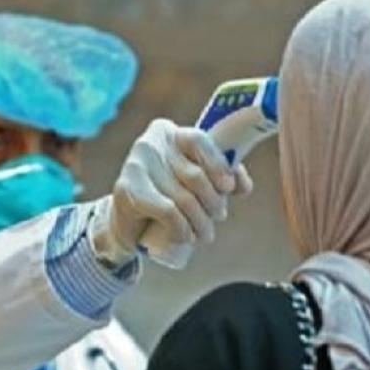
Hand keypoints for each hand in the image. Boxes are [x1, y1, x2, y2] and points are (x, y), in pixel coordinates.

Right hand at [91, 118, 252, 266]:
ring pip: (184, 199)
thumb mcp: (195, 181)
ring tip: (204, 234)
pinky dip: (181, 229)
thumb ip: (222, 175)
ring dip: (201, 223)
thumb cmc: (167, 195)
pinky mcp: (126, 191)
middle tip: (219, 216)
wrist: (128, 224)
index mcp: (168, 133)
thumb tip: (243, 186)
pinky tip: (185, 236)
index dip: (219, 165)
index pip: (199, 140)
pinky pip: (168, 211)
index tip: (229, 188)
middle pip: (195, 175)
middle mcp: (149, 144)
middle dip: (213, 202)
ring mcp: (135, 166)